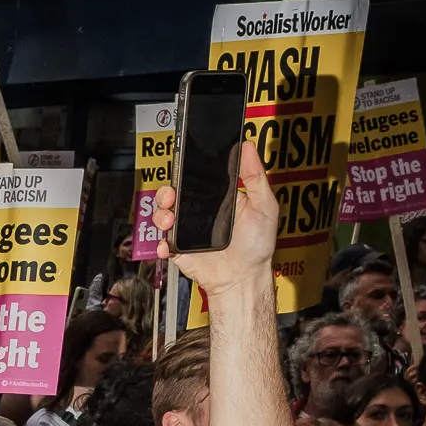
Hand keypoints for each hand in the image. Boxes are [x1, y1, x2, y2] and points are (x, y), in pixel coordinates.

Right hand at [161, 135, 280, 297]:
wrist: (244, 277)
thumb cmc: (256, 245)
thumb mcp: (264, 205)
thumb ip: (255, 176)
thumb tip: (247, 147)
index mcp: (218, 198)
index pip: (196, 179)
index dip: (187, 172)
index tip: (184, 168)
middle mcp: (199, 212)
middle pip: (173, 194)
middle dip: (166, 192)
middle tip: (171, 195)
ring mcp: (187, 231)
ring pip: (163, 215)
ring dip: (161, 214)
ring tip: (170, 220)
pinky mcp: (179, 249)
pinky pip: (162, 242)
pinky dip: (161, 242)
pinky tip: (169, 244)